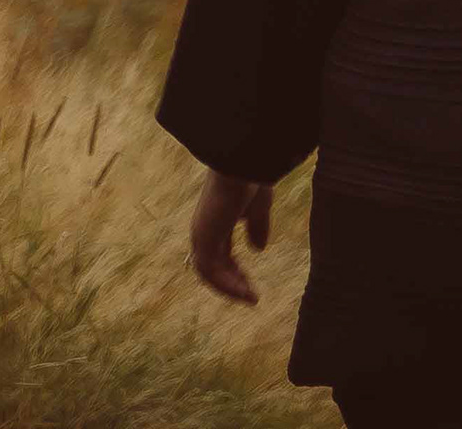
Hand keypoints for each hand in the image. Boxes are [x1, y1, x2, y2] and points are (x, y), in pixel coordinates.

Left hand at [188, 166, 272, 303]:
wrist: (242, 164)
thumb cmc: (251, 178)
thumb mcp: (259, 207)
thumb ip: (258, 227)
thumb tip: (258, 249)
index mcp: (215, 221)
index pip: (221, 253)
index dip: (235, 270)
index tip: (251, 283)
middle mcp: (205, 231)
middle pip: (214, 266)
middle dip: (233, 281)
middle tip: (251, 295)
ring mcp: (202, 236)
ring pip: (210, 274)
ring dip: (230, 288)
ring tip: (251, 297)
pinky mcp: (204, 241)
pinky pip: (212, 273)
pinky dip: (228, 285)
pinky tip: (245, 291)